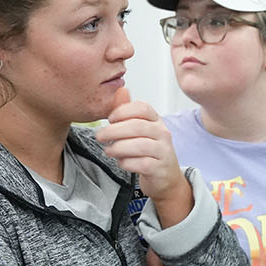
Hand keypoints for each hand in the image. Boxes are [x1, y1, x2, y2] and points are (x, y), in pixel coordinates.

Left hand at [95, 87, 188, 204]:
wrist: (165, 176)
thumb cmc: (148, 150)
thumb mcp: (139, 128)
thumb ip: (127, 111)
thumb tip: (121, 89)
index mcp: (157, 120)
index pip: (142, 108)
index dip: (122, 112)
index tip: (110, 119)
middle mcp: (163, 133)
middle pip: (137, 126)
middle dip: (114, 131)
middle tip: (100, 136)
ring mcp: (164, 151)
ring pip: (139, 145)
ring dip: (118, 148)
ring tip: (108, 150)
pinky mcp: (160, 168)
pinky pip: (141, 164)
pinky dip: (126, 163)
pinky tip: (121, 162)